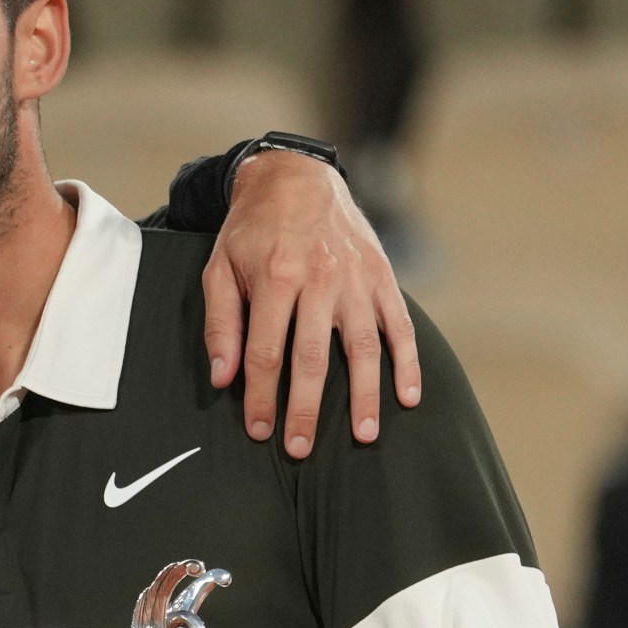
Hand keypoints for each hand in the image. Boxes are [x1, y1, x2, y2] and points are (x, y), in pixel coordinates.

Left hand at [204, 149, 420, 458]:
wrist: (296, 178)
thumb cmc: (251, 231)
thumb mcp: (219, 268)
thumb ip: (221, 323)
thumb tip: (222, 379)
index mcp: (275, 278)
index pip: (266, 353)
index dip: (261, 397)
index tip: (259, 431)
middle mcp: (320, 280)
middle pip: (312, 358)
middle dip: (306, 408)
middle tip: (300, 449)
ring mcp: (356, 280)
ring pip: (363, 348)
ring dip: (364, 396)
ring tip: (362, 436)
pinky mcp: (382, 276)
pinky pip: (399, 326)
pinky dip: (408, 362)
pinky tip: (408, 397)